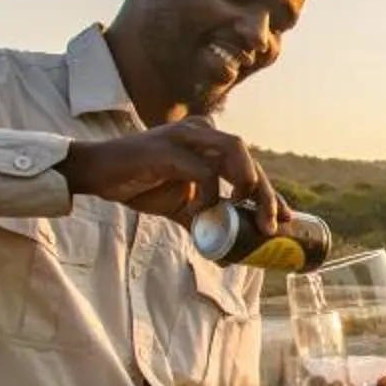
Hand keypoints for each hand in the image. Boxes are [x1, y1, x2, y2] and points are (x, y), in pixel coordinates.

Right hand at [61, 119, 278, 226]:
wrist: (99, 173)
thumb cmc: (140, 182)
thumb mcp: (180, 205)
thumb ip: (203, 219)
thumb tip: (226, 253)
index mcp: (208, 141)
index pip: (251, 164)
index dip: (272, 192)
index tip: (286, 219)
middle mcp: (201, 132)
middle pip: (249, 157)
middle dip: (267, 193)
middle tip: (273, 226)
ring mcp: (185, 136)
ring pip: (234, 152)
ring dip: (248, 184)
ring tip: (248, 214)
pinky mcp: (167, 149)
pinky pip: (201, 169)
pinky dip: (210, 191)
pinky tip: (206, 211)